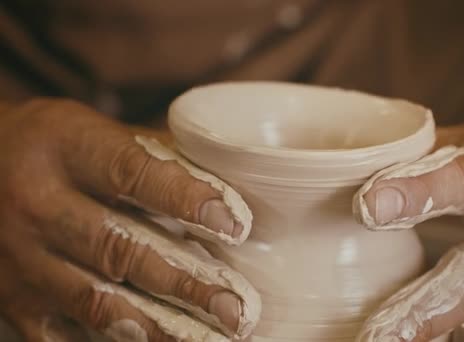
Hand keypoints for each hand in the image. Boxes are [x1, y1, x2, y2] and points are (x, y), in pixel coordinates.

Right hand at [0, 98, 259, 340]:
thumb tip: (225, 194)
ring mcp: (20, 257)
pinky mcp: (13, 298)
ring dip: (159, 325)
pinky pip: (60, 335)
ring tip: (211, 336)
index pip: (133, 174)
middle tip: (234, 306)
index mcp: (65, 149)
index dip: (186, 200)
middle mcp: (36, 203)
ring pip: (94, 300)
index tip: (234, 224)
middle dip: (184, 282)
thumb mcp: (96, 131)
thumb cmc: (54, 145)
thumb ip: (154, 159)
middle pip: (118, 249)